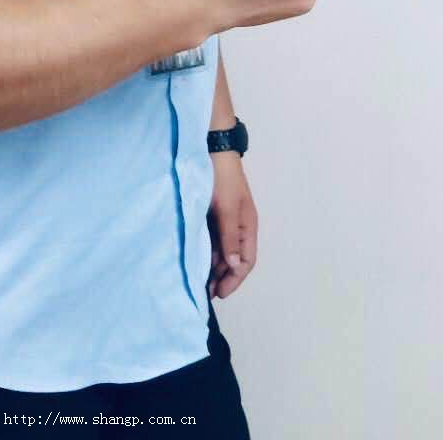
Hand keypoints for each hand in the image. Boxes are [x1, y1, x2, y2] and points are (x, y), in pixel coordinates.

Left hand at [207, 153, 257, 299]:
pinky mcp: (211, 213)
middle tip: (206, 292)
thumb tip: (233, 264)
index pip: (246, 261)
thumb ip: (230, 237)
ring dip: (213, 266)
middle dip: (222, 276)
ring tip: (199, 281)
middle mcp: (237, 226)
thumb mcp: (227, 208)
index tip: (219, 293)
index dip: (234, 279)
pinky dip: (206, 251)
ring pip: (221, 250)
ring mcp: (224, 220)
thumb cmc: (222, 178)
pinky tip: (195, 259)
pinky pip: (211, 239)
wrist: (212, 149)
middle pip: (233, 258)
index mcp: (247, 226)